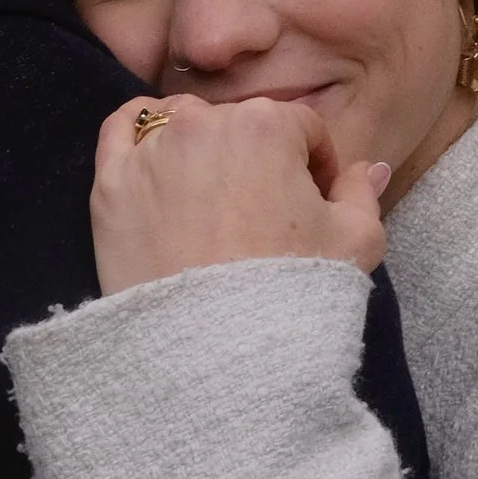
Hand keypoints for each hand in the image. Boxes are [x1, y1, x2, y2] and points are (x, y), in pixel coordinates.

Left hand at [90, 95, 389, 295]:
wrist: (217, 355)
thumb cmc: (292, 294)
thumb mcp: (356, 243)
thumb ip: (362, 192)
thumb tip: (366, 167)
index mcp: (267, 125)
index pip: (301, 128)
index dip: (313, 165)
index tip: (310, 203)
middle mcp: (203, 124)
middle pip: (240, 125)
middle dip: (256, 160)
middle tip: (262, 214)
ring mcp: (151, 154)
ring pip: (181, 124)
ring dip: (199, 146)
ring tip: (209, 200)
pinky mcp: (110, 186)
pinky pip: (119, 132)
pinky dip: (137, 134)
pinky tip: (153, 158)